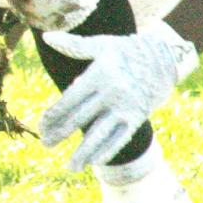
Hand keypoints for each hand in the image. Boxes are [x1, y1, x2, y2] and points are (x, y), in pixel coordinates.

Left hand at [38, 20, 198, 169]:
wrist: (162, 60)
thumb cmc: (123, 50)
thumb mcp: (100, 44)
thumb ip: (73, 45)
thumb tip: (46, 36)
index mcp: (99, 74)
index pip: (71, 99)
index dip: (55, 113)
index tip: (41, 125)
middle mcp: (111, 93)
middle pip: (82, 118)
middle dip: (62, 133)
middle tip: (45, 144)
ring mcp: (125, 108)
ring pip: (101, 133)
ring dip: (84, 151)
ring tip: (70, 166)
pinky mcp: (137, 118)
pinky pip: (120, 138)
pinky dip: (108, 151)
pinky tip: (94, 161)